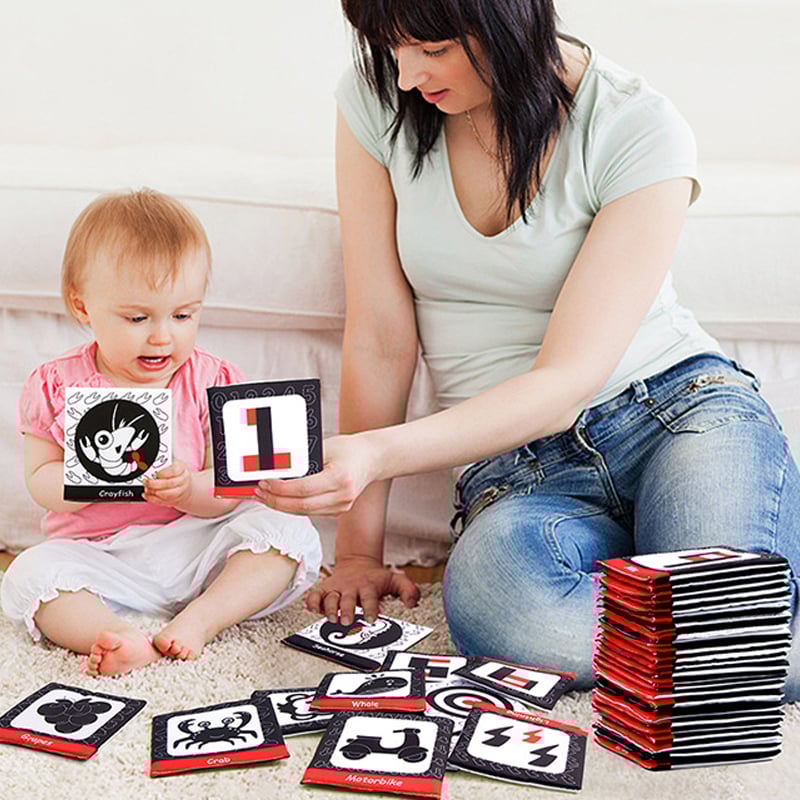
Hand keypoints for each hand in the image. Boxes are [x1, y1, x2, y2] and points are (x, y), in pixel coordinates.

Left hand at [143, 459, 192, 508]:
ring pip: (167, 494)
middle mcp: (183, 480)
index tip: (155, 473)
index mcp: (182, 469)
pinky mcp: (174, 500)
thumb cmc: (176, 472)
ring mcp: (180, 491)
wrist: (185, 485)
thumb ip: (162, 463)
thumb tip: (148, 463)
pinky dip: (153, 499)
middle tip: (146, 481)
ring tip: (146, 489)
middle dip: (155, 484)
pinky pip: (163, 501)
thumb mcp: (172, 463)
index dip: (163, 473)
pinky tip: (146, 495)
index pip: (174, 471)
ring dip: (154, 492)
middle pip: (170, 483)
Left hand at [254, 434, 378, 515]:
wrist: (372, 459)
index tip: (265, 482)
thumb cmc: (349, 449)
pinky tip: (281, 499)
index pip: (303, 489)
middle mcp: (343, 496)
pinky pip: (311, 512)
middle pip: (301, 506)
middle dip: (276, 501)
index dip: (280, 488)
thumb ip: (303, 458)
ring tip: (265, 496)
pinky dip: (293, 507)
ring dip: (281, 506)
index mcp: (340, 478)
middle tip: (259, 492)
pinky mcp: (339, 511)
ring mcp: (342, 506)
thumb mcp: (325, 448)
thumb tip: (274, 466)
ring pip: (304, 512)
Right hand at [305, 555, 419, 624]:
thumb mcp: (396, 580)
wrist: (357, 561)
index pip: (369, 597)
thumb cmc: (376, 577)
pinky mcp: (324, 590)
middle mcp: (350, 588)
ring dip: (329, 608)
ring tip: (332, 618)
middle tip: (347, 621)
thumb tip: (412, 603)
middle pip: (347, 599)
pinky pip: (314, 596)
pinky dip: (311, 602)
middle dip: (347, 610)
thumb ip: (408, 590)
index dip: (370, 608)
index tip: (371, 618)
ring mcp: (336, 589)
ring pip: (330, 598)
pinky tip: (312, 609)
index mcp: (367, 586)